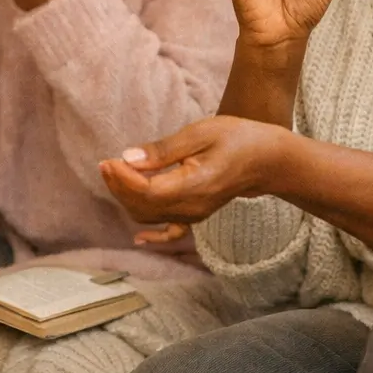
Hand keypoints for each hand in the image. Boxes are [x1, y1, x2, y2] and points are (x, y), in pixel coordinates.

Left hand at [98, 116, 286, 244]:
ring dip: (128, 198)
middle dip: (119, 186)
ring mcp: (194, 215)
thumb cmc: (236, 139)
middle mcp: (192, 207)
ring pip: (150, 217)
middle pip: (143, 206)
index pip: (146, 192)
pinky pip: (171, 231)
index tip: (108, 160)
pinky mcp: (196, 215)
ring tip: (115, 174)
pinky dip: (153, 234)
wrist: (267, 159)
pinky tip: (139, 238)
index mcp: (193, 186)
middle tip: (105, 163)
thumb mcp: (199, 134)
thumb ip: (162, 150)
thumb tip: (128, 158)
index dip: (122, 179)